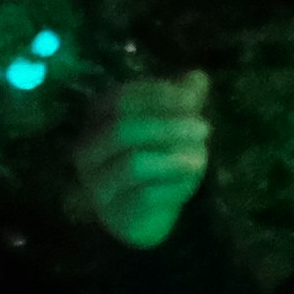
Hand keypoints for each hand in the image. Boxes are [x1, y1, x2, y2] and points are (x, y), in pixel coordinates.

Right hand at [78, 76, 211, 250]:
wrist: (141, 217)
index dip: (157, 95)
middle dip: (167, 126)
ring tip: (203, 156)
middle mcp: (88, 151)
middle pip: (122, 130)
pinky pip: (146, 197)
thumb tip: (199, 77)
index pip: (120, 99)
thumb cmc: (152, 161)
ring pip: (133, 165)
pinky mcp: (117, 215)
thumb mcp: (167, 127)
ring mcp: (99, 186)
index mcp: (96, 120)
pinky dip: (173, 185)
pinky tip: (192, 180)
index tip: (192, 98)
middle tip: (205, 127)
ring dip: (172, 157)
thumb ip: (181, 102)